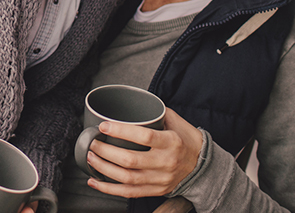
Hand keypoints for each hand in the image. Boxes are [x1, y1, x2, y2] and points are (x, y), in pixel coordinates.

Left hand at [83, 107, 202, 198]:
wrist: (203, 165)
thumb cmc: (187, 139)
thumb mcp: (176, 121)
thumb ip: (155, 112)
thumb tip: (132, 102)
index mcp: (172, 142)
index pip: (144, 137)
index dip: (122, 131)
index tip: (104, 126)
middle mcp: (166, 163)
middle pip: (131, 160)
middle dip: (106, 151)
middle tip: (93, 143)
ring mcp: (161, 179)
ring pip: (127, 178)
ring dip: (104, 169)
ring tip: (91, 158)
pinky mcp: (156, 190)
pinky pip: (129, 193)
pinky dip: (109, 189)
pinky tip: (95, 182)